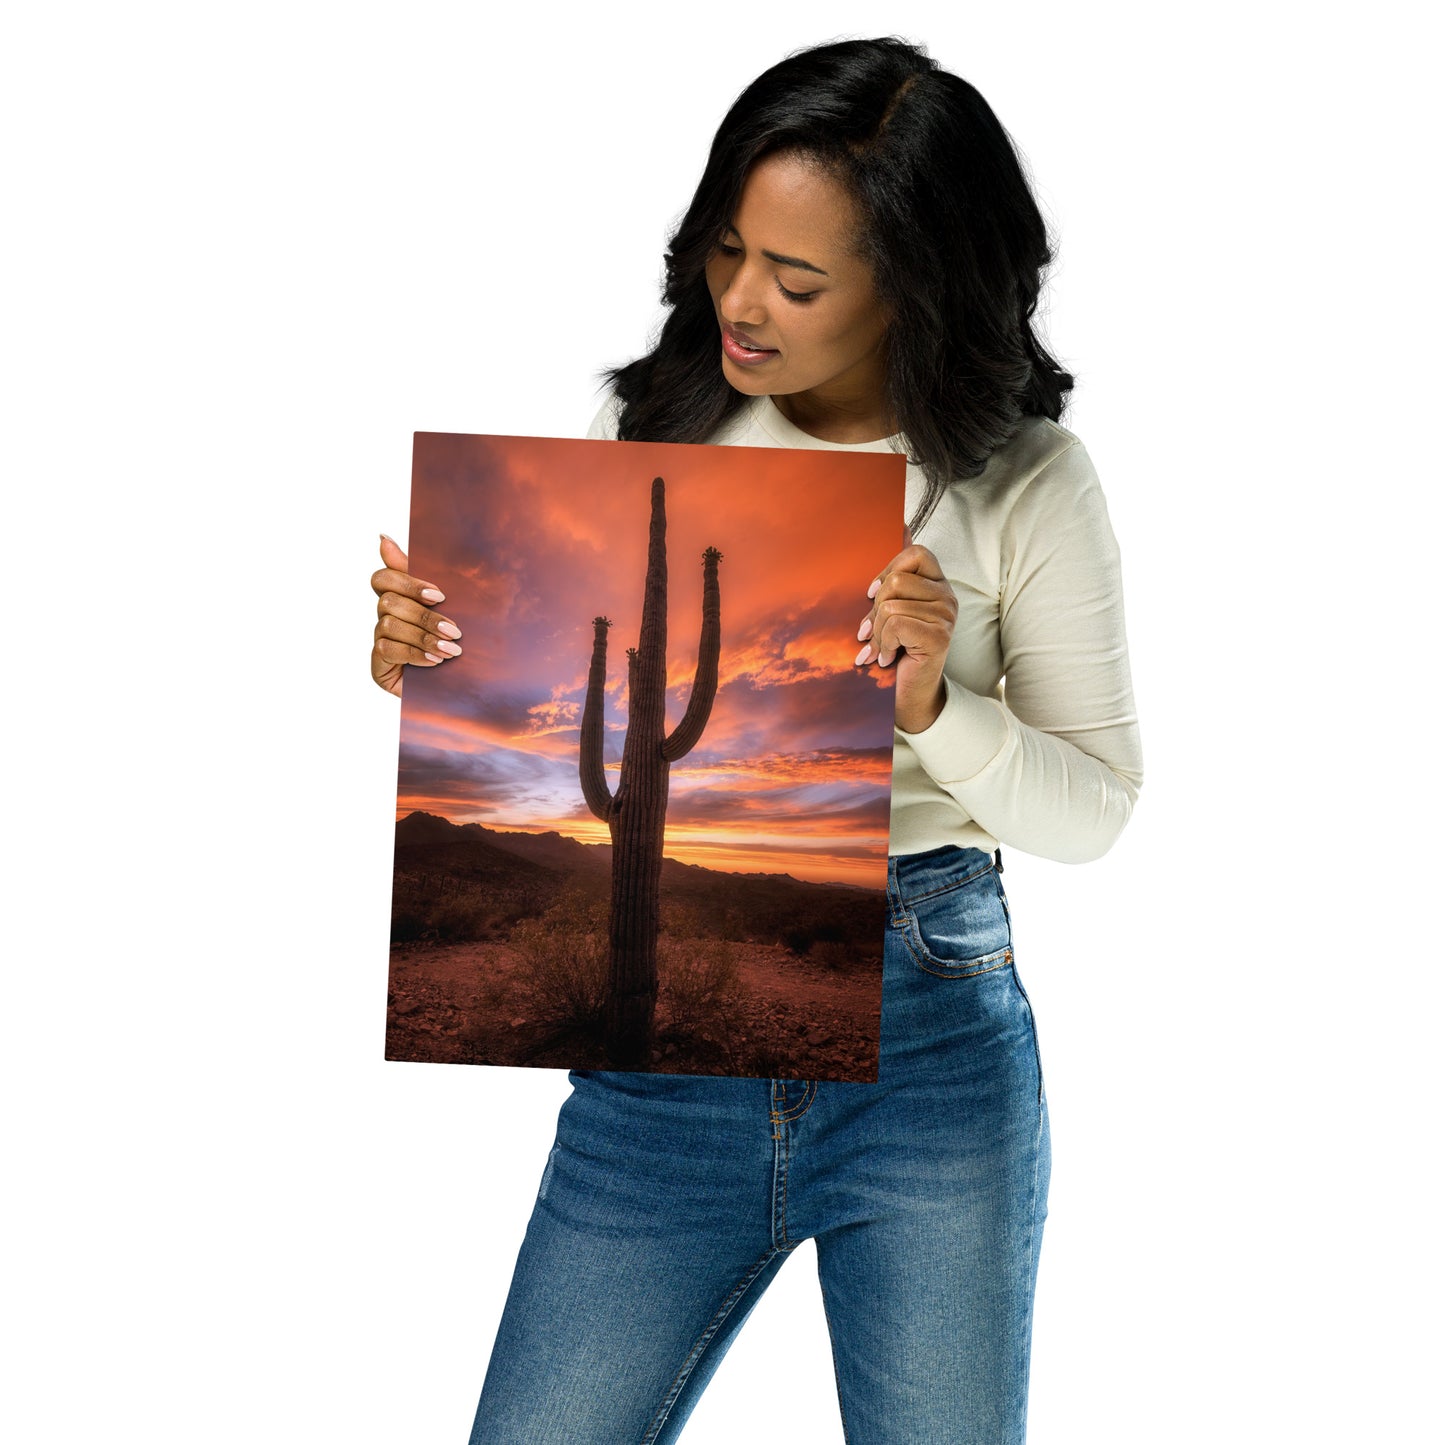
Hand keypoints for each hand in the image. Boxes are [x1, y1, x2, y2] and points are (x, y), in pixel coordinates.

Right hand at [370, 534, 461, 696]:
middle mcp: (384, 617)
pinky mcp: (378, 665)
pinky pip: (388, 650)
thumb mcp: (448, 607)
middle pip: (388, 602)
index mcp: (399, 597)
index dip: (408, 583)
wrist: (459, 685)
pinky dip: (414, 654)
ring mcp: (379, 640)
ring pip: (389, 625)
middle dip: (425, 616)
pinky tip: (435, 662)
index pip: (383, 578)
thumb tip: (383, 537)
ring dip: (424, 637)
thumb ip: (421, 574)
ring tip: (452, 650)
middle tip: (455, 630)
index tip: (439, 595)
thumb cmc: (453, 640)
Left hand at [853, 541, 956, 733]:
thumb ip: (891, 581)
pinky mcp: (939, 635)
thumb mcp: (890, 611)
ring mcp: (946, 616)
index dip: (888, 570)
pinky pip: (895, 623)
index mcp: (938, 585)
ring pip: (891, 604)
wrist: (910, 695)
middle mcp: (948, 597)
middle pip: (897, 580)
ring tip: (881, 649)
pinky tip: (888, 658)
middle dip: (875, 610)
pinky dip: (883, 644)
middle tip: (873, 633)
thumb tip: (900, 525)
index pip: (916, 553)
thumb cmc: (897, 650)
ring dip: (877, 632)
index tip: (873, 596)